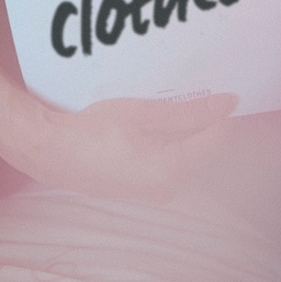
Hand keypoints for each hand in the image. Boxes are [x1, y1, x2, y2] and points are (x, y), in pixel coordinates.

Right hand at [25, 92, 237, 201]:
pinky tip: (160, 121)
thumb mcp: (142, 113)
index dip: (223, 114)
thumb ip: (188, 112)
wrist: (52, 154)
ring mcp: (155, 192)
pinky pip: (171, 162)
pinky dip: (173, 141)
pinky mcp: (143, 189)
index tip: (225, 89)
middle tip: (204, 90)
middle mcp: (168, 189)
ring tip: (179, 101)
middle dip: (207, 122)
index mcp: (171, 171)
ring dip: (189, 131)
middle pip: (204, 150)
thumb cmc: (92, 131)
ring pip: (188, 156)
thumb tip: (228, 105)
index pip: (216, 141)